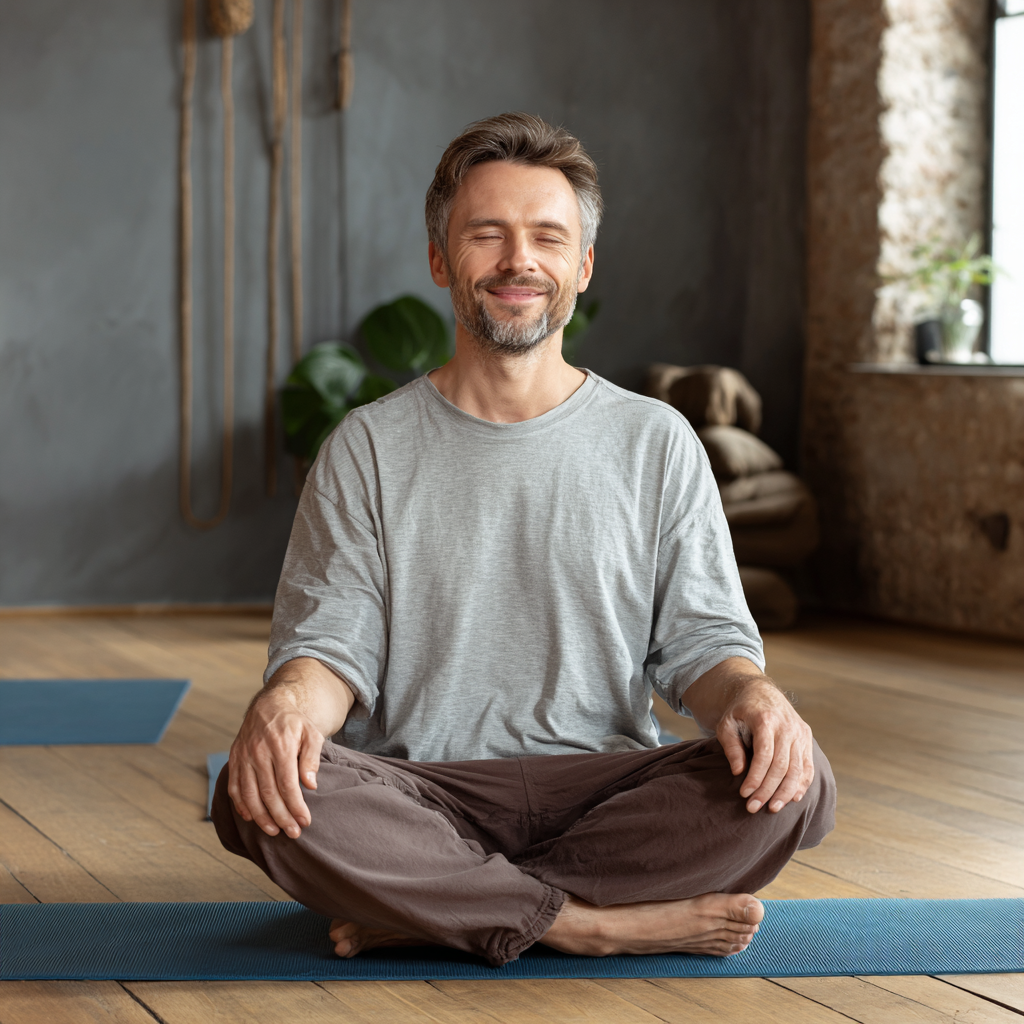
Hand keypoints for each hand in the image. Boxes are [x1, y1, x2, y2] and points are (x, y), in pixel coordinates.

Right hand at [227, 688, 323, 838]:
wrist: (268, 705)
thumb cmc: (294, 723)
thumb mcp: (311, 734)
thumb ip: (312, 758)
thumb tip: (311, 785)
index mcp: (280, 746)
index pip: (288, 785)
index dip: (296, 807)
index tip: (305, 822)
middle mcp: (259, 753)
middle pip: (269, 794)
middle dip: (281, 817)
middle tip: (293, 833)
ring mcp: (244, 757)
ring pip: (249, 794)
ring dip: (261, 817)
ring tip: (273, 831)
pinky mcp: (234, 759)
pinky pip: (234, 787)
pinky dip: (241, 805)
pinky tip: (251, 817)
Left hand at [716, 678, 813, 814]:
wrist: (761, 692)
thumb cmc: (740, 711)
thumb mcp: (726, 724)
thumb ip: (731, 746)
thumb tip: (738, 772)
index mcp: (766, 720)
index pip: (764, 755)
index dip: (755, 778)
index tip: (744, 794)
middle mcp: (787, 726)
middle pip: (781, 765)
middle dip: (768, 790)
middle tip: (754, 808)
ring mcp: (799, 732)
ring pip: (797, 768)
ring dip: (786, 792)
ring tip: (773, 808)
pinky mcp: (806, 738)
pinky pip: (807, 765)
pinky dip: (802, 784)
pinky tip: (792, 798)